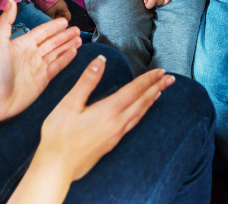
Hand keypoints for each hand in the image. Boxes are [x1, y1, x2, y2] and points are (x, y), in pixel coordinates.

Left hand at [0, 0, 81, 122]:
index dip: (53, 26)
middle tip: (77, 30)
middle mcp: (32, 54)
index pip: (42, 32)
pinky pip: (57, 66)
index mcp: (23, 44)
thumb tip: (12, 0)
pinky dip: (66, 58)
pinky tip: (74, 51)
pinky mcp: (42, 80)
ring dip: (68, 45)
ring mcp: (38, 67)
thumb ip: (7, 21)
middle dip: (65, 36)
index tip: (65, 20)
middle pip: (52, 42)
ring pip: (57, 53)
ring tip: (79, 39)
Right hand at [36, 57, 175, 182]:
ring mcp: (116, 135)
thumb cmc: (59, 134)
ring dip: (151, 101)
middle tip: (170, 79)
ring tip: (160, 92)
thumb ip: (87, 81)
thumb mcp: (69, 103)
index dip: (148, 79)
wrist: (57, 166)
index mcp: (108, 111)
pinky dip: (141, 113)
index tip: (161, 71)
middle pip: (142, 102)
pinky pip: (133, 123)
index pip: (134, 91)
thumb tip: (100, 60)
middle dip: (156, 88)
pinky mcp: (112, 143)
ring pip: (139, 114)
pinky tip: (140, 112)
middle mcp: (117, 123)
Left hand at [142, 0, 172, 8]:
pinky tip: (161, 1)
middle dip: (152, 5)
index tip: (146, 4)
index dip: (147, 5)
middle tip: (149, 3)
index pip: (150, 1)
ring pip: (162, 2)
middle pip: (156, 2)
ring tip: (155, 1)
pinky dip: (164, 2)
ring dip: (157, 4)